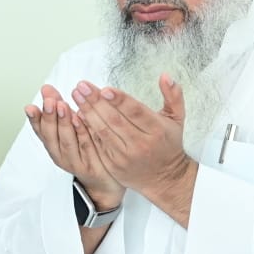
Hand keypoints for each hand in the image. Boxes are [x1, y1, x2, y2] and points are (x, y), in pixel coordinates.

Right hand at [24, 85, 122, 206]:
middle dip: (49, 117)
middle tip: (49, 101)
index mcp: (54, 145)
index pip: (40, 131)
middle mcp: (61, 155)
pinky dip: (81, 134)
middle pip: (51, 136)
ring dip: (63, 123)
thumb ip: (59, 110)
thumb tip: (47, 89)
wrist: (105, 182)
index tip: (30, 107)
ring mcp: (75, 162)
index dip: (35, 119)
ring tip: (63, 107)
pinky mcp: (90, 166)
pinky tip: (80, 121)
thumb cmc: (86, 152)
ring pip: (66, 142)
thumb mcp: (69, 130)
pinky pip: (86, 147)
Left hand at [72, 75, 195, 203]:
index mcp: (157, 130)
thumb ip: (173, 96)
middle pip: (116, 120)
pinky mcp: (114, 165)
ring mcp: (126, 156)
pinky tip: (78, 115)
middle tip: (82, 86)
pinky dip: (87, 129)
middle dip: (96, 102)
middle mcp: (141, 144)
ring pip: (104, 131)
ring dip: (88, 112)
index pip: (136, 112)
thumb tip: (166, 76)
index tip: (105, 89)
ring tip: (77, 96)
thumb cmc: (168, 143)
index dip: (120, 100)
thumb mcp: (176, 119)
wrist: (165, 177)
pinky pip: (98, 144)